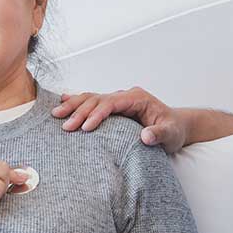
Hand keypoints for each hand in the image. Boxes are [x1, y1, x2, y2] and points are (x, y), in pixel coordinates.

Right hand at [52, 88, 188, 153]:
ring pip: (91, 98)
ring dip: (73, 106)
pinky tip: (63, 101)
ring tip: (56, 114)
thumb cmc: (174, 130)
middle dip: (79, 111)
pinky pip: (92, 102)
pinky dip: (77, 102)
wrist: (176, 127)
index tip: (85, 128)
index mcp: (137, 98)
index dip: (97, 114)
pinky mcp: (113, 108)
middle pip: (97, 99)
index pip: (111, 103)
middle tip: (65, 126)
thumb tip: (146, 136)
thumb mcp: (171, 134)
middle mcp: (125, 96)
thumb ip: (160, 134)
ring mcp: (118, 100)